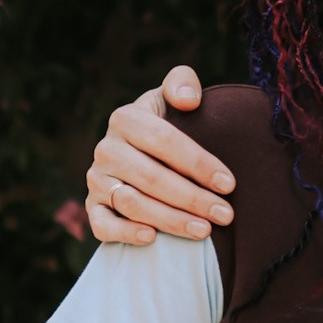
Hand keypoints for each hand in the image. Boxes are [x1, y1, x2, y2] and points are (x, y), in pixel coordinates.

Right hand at [85, 65, 237, 244]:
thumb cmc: (165, 126)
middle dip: (192, 198)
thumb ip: (181, 83)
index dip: (199, 163)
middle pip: (152, 177)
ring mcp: (97, 179)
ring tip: (204, 230)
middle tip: (225, 214)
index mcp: (126, 119)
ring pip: (133, 203)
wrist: (139, 152)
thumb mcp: (172, 98)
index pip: (165, 141)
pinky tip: (152, 238)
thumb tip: (188, 100)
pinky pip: (102, 224)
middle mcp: (106, 148)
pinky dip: (125, 233)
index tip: (229, 184)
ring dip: (170, 220)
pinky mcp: (93, 206)